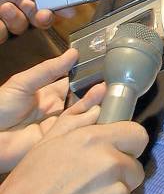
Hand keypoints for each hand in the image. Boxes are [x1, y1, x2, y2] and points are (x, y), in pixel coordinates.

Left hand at [0, 48, 105, 172]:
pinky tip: (96, 108)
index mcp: (48, 94)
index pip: (73, 82)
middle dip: (94, 90)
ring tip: (105, 90)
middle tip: (109, 79)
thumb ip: (50, 69)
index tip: (101, 65)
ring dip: (94, 102)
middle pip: (81, 99)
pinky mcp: (59, 140)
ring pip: (82, 113)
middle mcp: (57, 109)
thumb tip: (73, 53)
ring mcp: (58, 125)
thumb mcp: (24, 82)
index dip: (86, 75)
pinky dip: (87, 119)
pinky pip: (75, 129)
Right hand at [0, 119, 147, 193]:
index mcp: (93, 141)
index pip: (137, 134)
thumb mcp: (46, 147)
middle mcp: (109, 164)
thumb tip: (99, 100)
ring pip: (127, 193)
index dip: (128, 145)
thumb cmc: (26, 191)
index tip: (119, 154)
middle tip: (92, 186)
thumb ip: (77, 121)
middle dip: (119, 175)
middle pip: (134, 167)